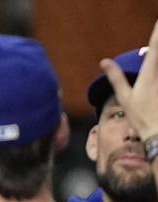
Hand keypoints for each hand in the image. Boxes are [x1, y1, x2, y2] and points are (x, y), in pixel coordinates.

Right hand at [101, 19, 157, 140]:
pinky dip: (157, 67)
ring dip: (156, 55)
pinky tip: (152, 73)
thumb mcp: (124, 97)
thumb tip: (104, 61)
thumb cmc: (140, 116)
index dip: (157, 32)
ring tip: (155, 48)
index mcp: (149, 73)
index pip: (155, 47)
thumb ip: (116, 77)